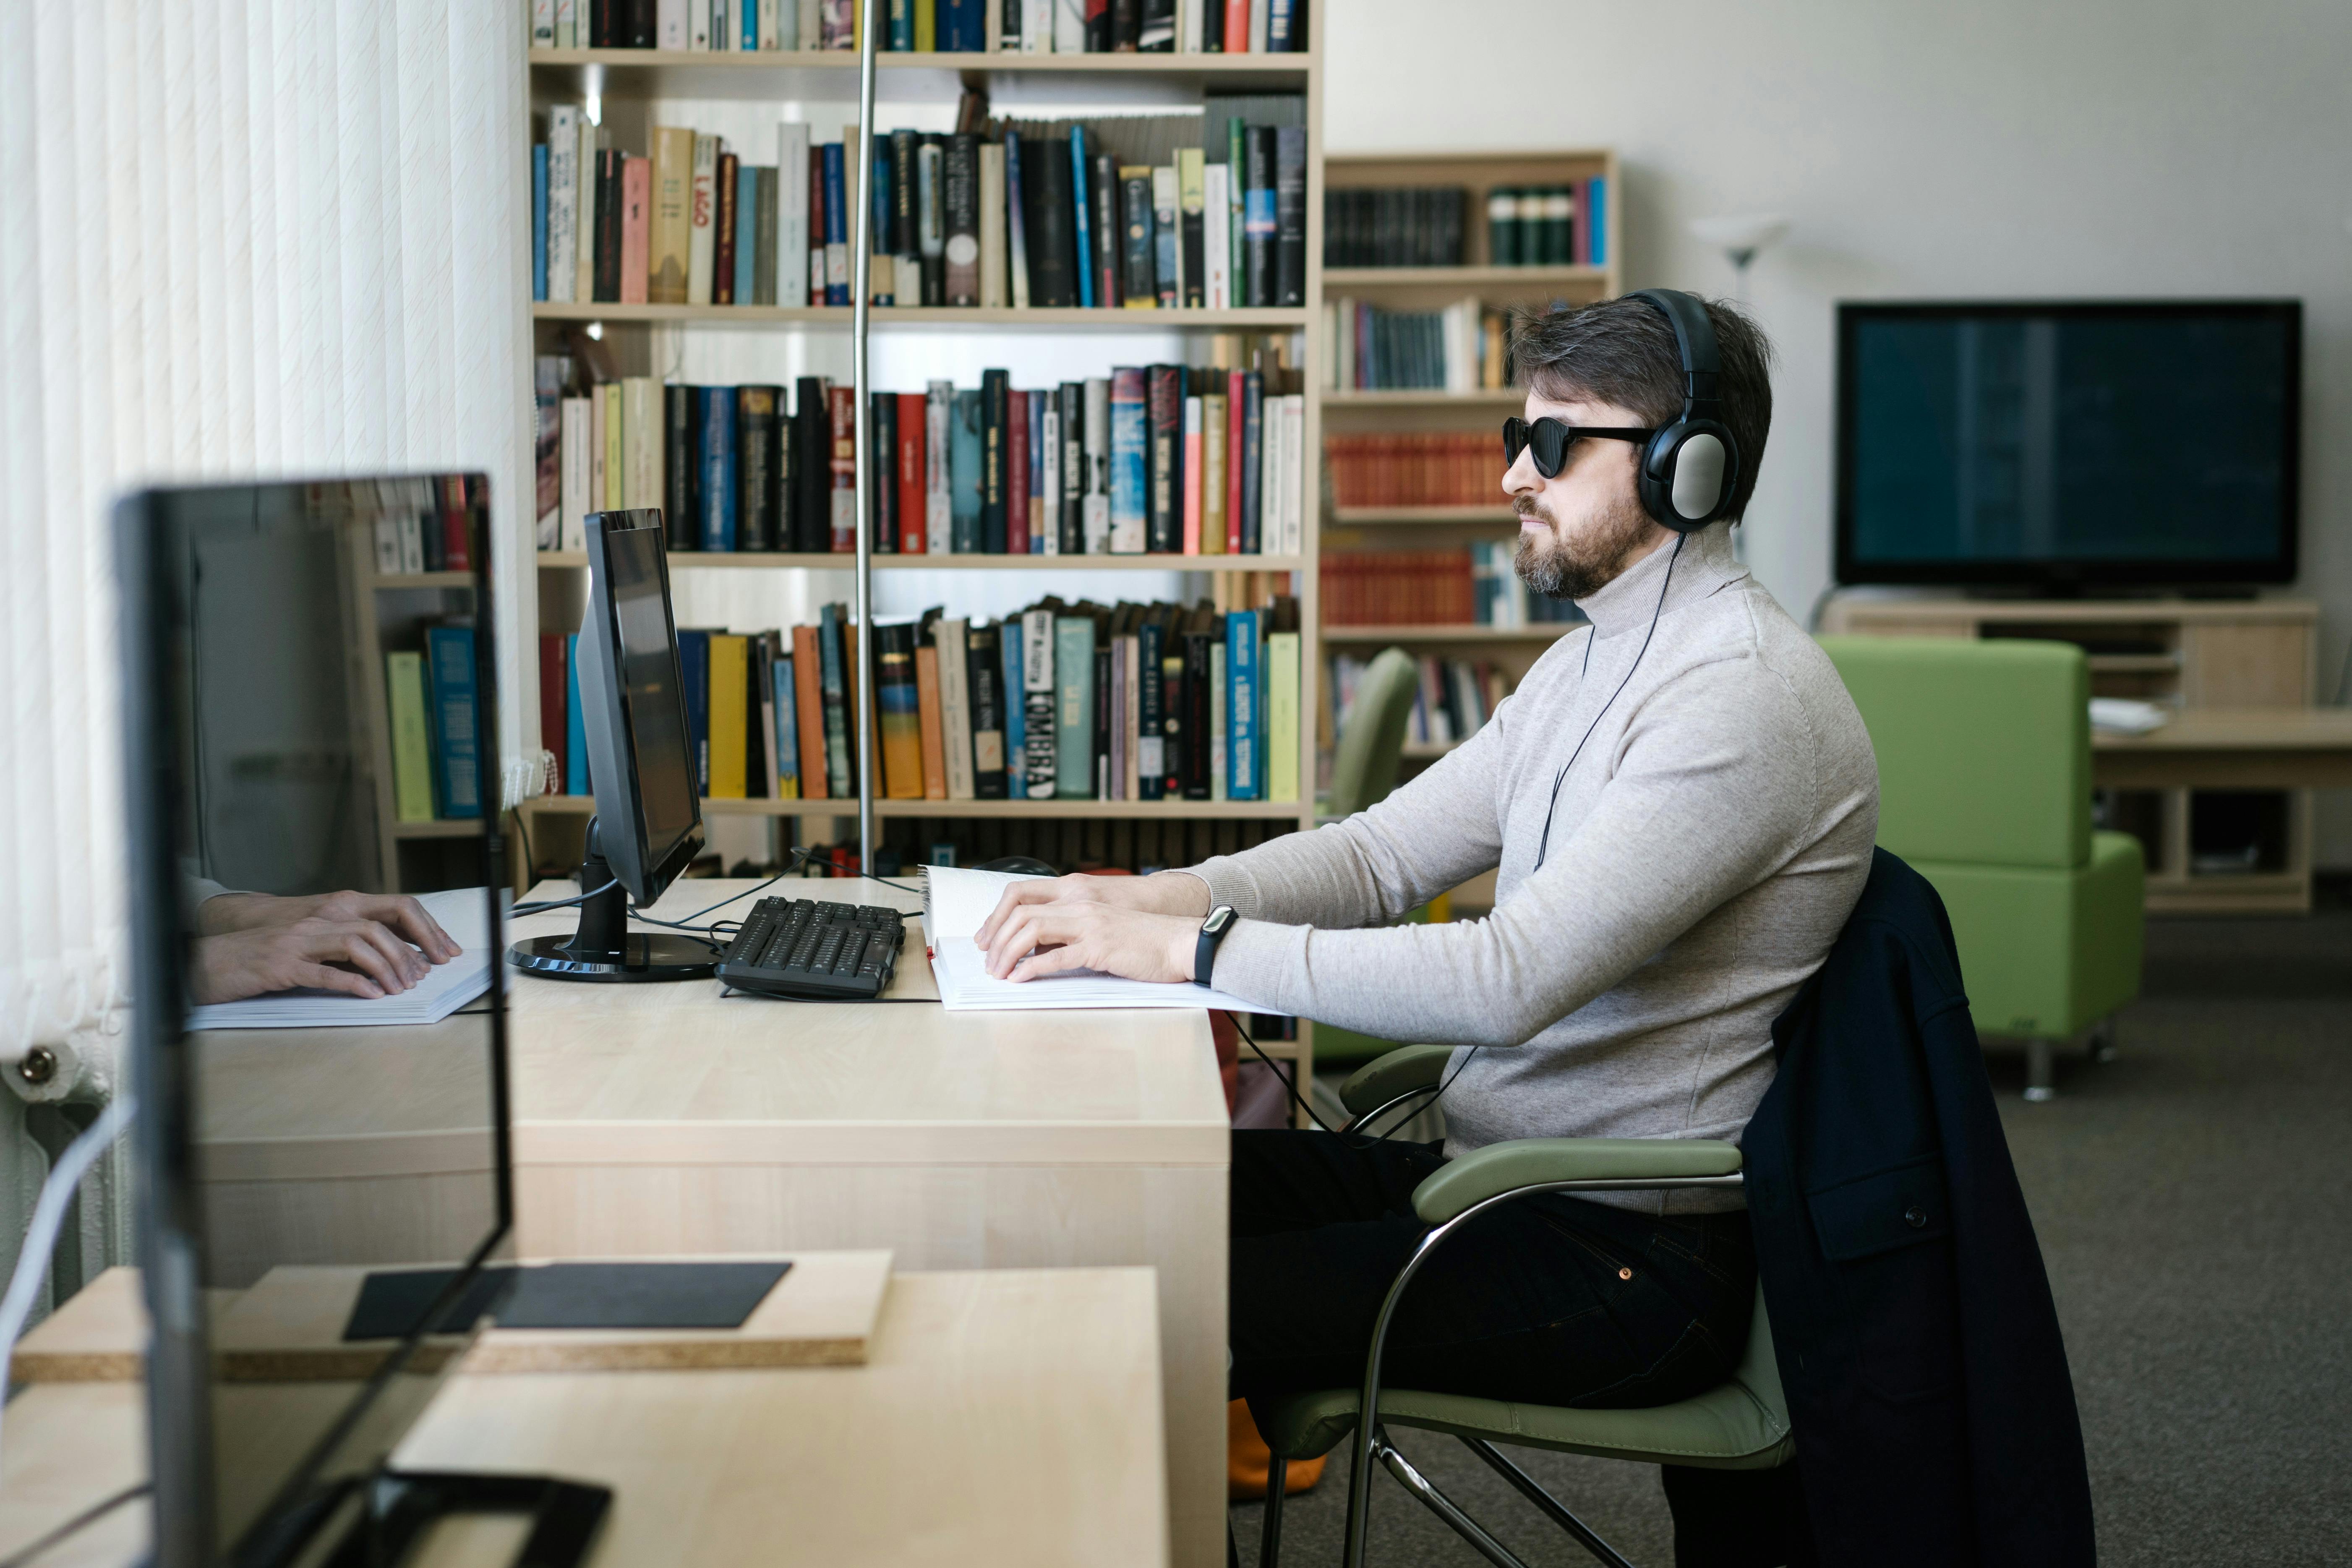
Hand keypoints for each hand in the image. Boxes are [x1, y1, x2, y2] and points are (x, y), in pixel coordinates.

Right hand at [190, 917, 439, 1004]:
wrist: (211, 962)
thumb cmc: (262, 959)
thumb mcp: (308, 949)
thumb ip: (342, 951)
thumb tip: (385, 967)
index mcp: (325, 918)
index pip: (381, 916)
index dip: (412, 934)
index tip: (433, 958)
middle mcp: (315, 924)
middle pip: (375, 928)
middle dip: (404, 953)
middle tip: (418, 979)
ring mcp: (298, 944)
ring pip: (355, 945)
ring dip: (384, 968)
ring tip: (398, 989)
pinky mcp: (282, 966)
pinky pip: (324, 972)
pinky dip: (352, 983)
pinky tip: (370, 995)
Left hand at [978, 898, 1202, 984]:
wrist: (1180, 943)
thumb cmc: (1143, 940)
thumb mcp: (1100, 927)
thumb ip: (1070, 932)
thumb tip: (1038, 950)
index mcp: (1077, 898)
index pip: (1023, 897)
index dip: (998, 918)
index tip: (987, 941)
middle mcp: (1079, 906)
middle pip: (1020, 914)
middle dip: (997, 939)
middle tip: (989, 964)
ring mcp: (1089, 926)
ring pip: (1032, 931)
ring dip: (1008, 954)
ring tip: (1000, 974)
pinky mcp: (1099, 948)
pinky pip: (1056, 958)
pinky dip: (1032, 969)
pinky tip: (1021, 980)